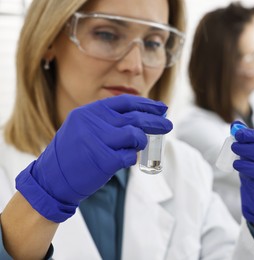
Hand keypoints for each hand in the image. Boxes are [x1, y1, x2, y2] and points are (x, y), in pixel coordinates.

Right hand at [16, 95, 171, 221]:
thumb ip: (108, 121)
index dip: (146, 104)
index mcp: (89, 112)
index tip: (162, 108)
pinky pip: (129, 156)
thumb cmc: (72, 154)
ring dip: (141, 142)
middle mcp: (93, 122)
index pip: (125, 102)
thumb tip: (142, 118)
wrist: (52, 180)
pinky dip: (131, 159)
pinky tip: (125, 160)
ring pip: (135, 135)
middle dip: (156, 121)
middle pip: (135, 118)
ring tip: (137, 147)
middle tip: (168, 125)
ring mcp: (98, 141)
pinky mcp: (104, 160)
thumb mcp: (83, 128)